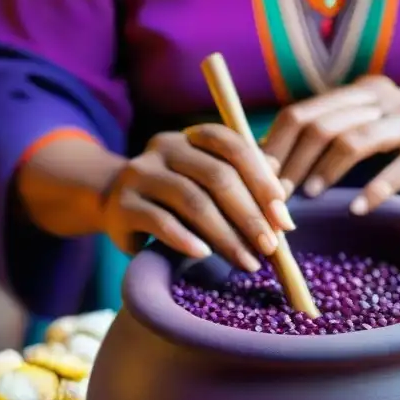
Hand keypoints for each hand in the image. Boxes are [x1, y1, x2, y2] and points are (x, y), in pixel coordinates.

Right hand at [103, 126, 293, 271]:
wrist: (115, 205)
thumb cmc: (176, 197)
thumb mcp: (210, 183)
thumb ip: (245, 181)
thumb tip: (283, 192)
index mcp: (192, 137)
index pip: (233, 147)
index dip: (262, 181)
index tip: (284, 218)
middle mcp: (164, 147)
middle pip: (217, 177)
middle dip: (250, 216)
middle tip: (270, 248)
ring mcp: (140, 175)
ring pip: (192, 201)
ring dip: (226, 236)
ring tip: (247, 262)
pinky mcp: (123, 206)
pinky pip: (159, 222)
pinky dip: (185, 240)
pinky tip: (204, 256)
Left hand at [262, 76, 399, 214]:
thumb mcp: (366, 126)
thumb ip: (329, 135)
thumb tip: (271, 161)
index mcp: (357, 92)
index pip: (302, 113)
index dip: (277, 146)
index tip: (260, 178)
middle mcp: (380, 98)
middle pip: (321, 125)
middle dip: (294, 163)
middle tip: (279, 196)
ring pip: (354, 141)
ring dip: (326, 171)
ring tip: (310, 196)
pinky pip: (398, 168)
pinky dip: (374, 189)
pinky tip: (357, 208)